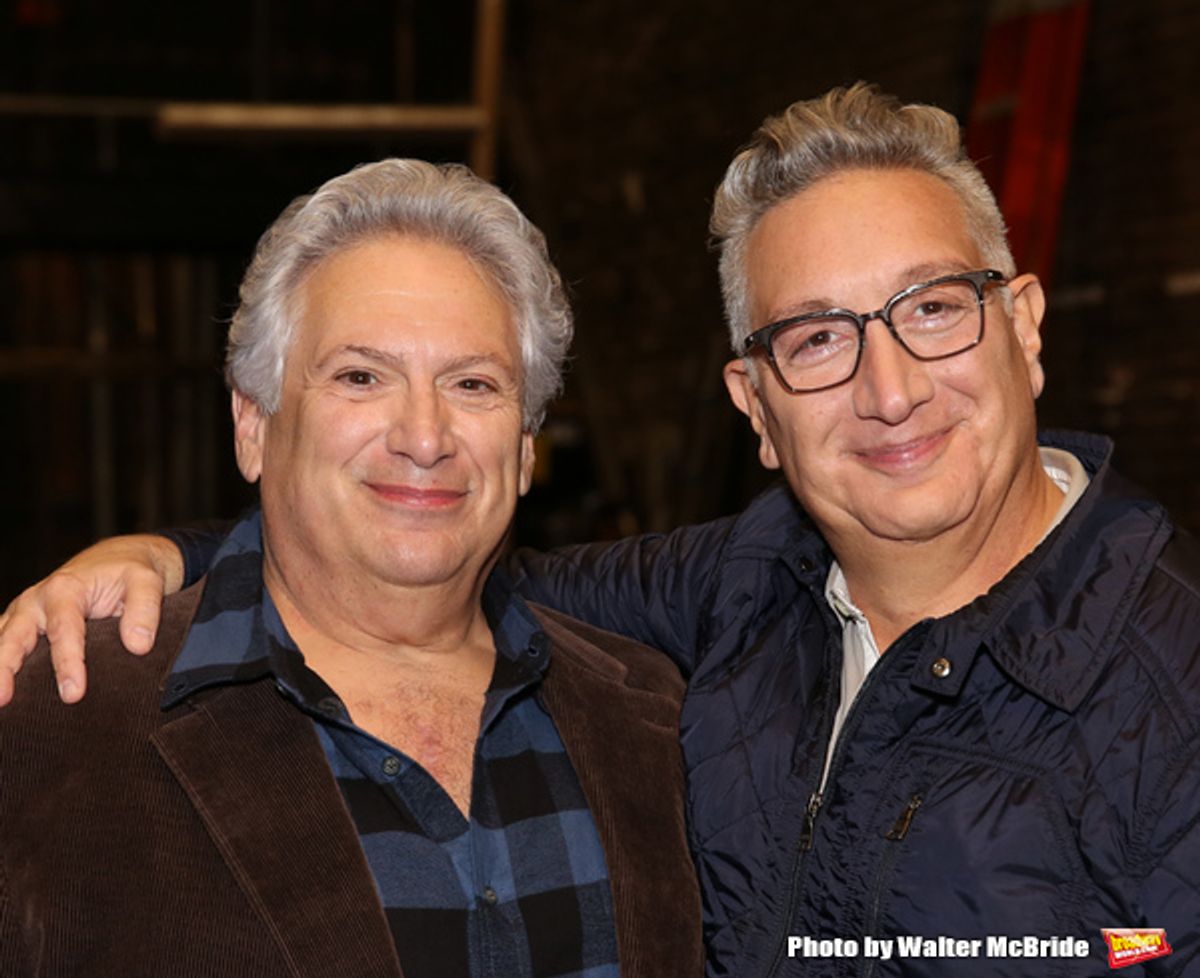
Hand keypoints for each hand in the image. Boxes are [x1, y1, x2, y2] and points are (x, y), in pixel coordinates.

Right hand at [0, 535, 183, 705]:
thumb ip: (144, 610)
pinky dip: (0, 663)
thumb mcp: (146, 581)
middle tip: (3, 700)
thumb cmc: (131, 571)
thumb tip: (137, 646)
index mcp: (65, 589)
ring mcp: (26, 613)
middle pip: (14, 637)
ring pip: (2, 641)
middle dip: (6, 668)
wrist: (120, 558)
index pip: (64, 631)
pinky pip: (4, 644)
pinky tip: (3, 689)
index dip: (67, 663)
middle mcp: (37, 600)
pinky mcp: (24, 624)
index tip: (73, 693)